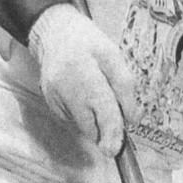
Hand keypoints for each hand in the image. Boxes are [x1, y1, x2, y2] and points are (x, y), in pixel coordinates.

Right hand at [28, 4, 136, 155]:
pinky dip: (83, 115)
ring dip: (95, 121)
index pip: (103, 109)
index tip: (117, 149)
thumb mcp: (113, 55)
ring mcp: (54, 97)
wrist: (54, 32)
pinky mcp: (50, 103)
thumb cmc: (87, 42)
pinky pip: (73, 120)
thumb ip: (125, 86)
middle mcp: (65, 88)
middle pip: (90, 125)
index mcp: (84, 72)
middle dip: (105, 130)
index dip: (112, 131)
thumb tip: (131, 119)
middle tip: (115, 123)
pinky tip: (83, 96)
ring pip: (82, 125)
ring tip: (96, 96)